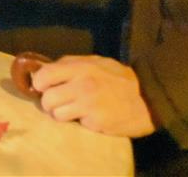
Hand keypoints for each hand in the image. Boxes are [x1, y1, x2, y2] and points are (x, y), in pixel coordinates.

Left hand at [32, 56, 155, 137]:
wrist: (148, 98)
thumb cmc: (118, 78)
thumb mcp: (95, 62)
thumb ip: (70, 65)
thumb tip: (45, 71)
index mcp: (79, 68)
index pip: (43, 76)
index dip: (39, 83)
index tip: (44, 87)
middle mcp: (81, 86)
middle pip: (46, 99)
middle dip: (50, 102)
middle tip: (60, 102)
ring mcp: (88, 106)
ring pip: (57, 115)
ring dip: (63, 114)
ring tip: (75, 110)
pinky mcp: (95, 124)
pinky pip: (76, 124)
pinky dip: (80, 122)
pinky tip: (91, 116)